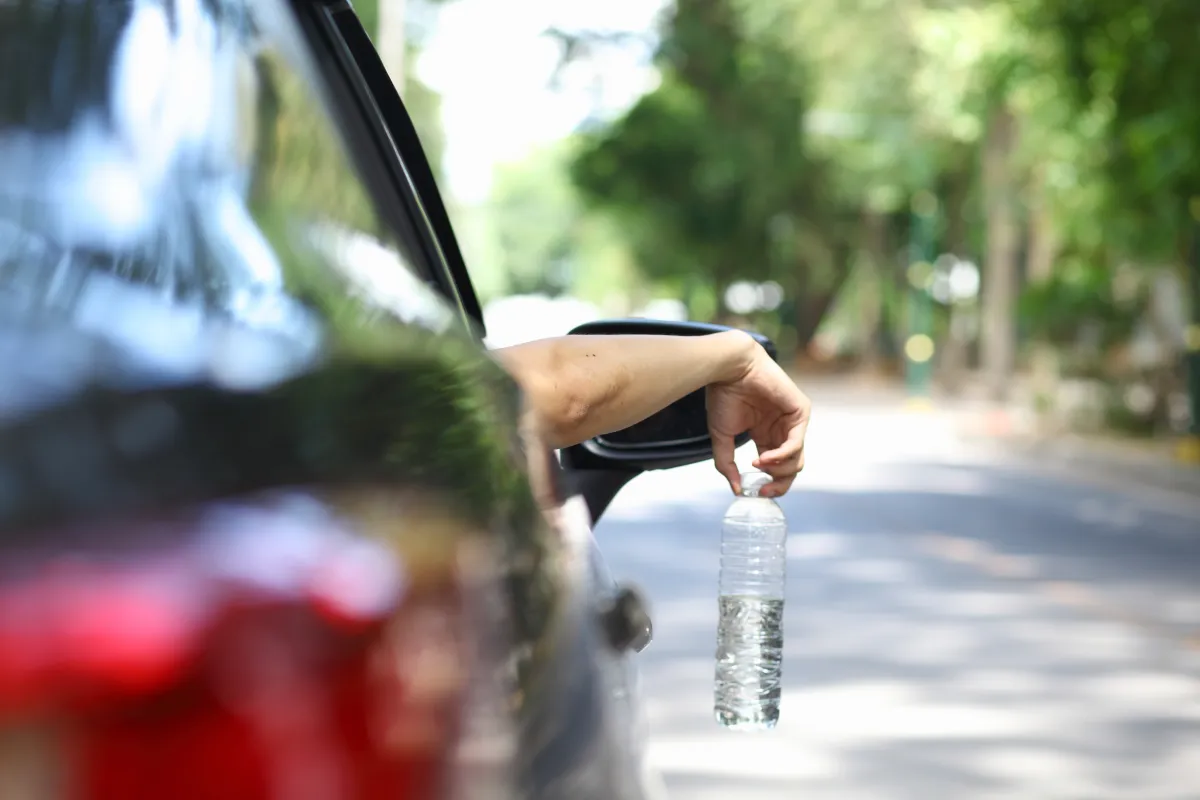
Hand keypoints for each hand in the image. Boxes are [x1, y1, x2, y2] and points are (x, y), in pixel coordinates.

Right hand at [706, 340, 810, 497]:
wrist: (729, 369)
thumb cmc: (723, 396)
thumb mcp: (721, 437)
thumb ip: (727, 464)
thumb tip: (737, 490)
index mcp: (766, 436)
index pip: (776, 469)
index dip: (769, 484)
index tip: (755, 492)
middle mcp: (781, 431)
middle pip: (791, 469)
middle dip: (778, 483)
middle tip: (761, 488)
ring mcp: (793, 422)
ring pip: (797, 460)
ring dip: (777, 469)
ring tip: (758, 464)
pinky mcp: (800, 412)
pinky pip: (796, 443)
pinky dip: (781, 455)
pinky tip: (763, 457)